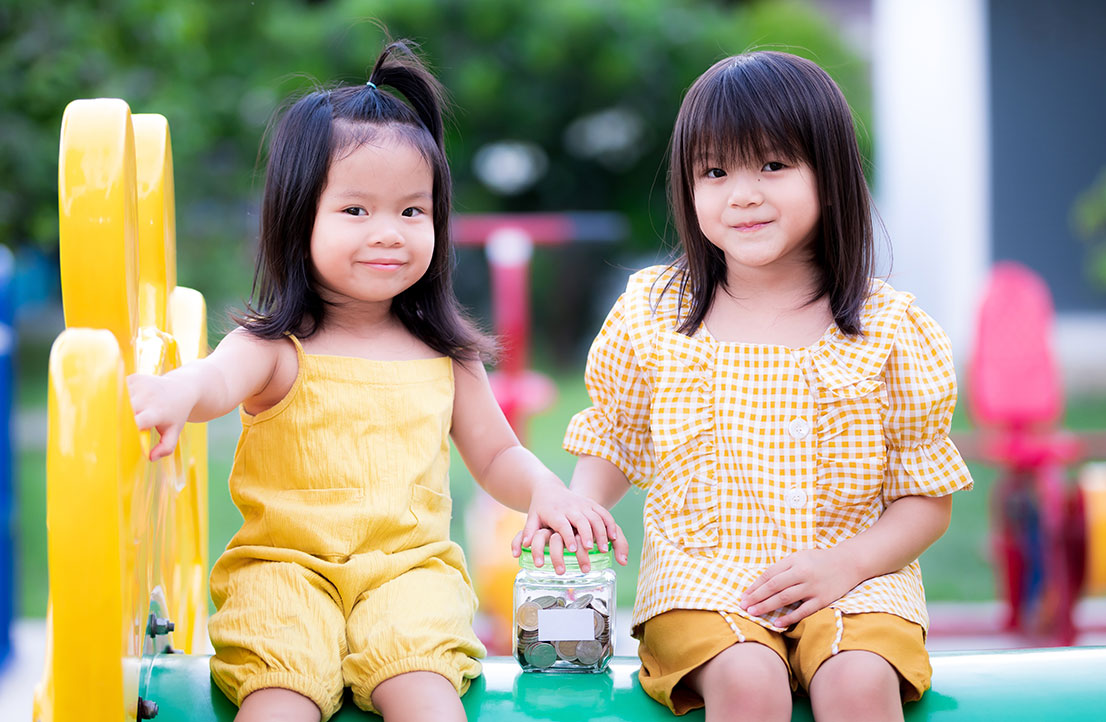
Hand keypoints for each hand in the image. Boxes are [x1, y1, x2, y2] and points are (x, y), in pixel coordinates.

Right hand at [127, 372, 194, 460]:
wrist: (183, 388)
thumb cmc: (176, 414)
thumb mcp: (174, 432)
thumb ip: (165, 448)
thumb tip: (150, 457)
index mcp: (158, 413)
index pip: (137, 422)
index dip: (126, 429)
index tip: (119, 437)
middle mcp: (149, 397)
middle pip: (124, 411)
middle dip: (119, 419)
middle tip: (119, 427)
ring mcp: (141, 385)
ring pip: (119, 400)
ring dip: (119, 408)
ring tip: (129, 412)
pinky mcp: (134, 378)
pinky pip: (119, 389)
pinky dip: (120, 396)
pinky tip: (129, 400)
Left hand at [510, 481, 628, 571]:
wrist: (548, 488)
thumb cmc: (539, 509)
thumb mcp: (532, 519)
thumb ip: (528, 532)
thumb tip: (521, 549)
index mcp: (555, 512)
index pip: (562, 524)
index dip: (568, 535)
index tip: (573, 548)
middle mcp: (570, 507)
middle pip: (581, 520)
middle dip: (588, 534)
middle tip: (592, 549)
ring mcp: (582, 504)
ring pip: (595, 516)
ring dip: (601, 532)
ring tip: (605, 548)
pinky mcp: (591, 503)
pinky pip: (603, 512)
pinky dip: (609, 524)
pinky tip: (614, 537)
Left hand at [740, 547, 860, 626]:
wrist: (849, 563)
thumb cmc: (819, 560)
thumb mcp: (799, 557)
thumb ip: (783, 568)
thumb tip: (762, 584)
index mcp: (794, 561)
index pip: (769, 575)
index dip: (755, 586)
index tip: (744, 595)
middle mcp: (802, 573)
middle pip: (774, 587)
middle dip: (756, 597)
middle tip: (743, 606)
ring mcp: (812, 587)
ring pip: (785, 598)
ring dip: (767, 606)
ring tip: (753, 613)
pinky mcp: (823, 599)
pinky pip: (803, 611)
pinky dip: (789, 617)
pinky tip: (777, 623)